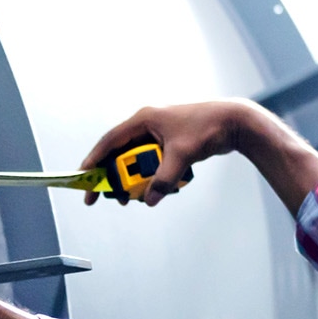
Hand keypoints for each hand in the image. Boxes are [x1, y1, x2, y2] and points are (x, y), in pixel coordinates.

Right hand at [78, 101, 259, 207]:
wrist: (234, 122)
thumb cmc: (208, 128)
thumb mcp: (182, 155)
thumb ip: (164, 179)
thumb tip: (150, 199)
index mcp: (144, 119)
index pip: (110, 140)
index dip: (94, 159)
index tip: (83, 177)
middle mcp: (148, 125)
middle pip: (120, 153)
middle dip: (113, 176)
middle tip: (105, 197)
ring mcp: (159, 134)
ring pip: (136, 160)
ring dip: (133, 178)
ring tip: (131, 197)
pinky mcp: (170, 144)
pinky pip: (152, 162)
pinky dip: (149, 176)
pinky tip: (153, 189)